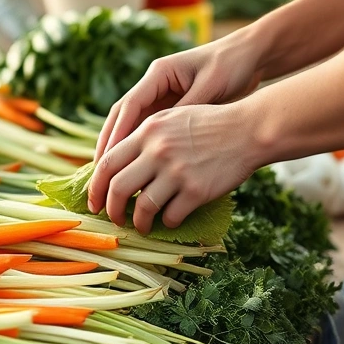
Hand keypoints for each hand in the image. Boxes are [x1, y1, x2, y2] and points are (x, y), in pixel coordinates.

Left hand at [87, 102, 261, 233]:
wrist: (248, 129)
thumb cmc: (210, 124)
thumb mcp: (171, 117)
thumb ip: (144, 136)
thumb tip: (115, 162)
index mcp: (147, 131)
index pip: (107, 163)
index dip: (96, 187)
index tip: (95, 201)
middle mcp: (157, 151)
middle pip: (117, 188)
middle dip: (111, 209)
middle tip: (114, 218)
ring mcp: (177, 172)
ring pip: (143, 207)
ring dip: (139, 222)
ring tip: (142, 226)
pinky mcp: (196, 190)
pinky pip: (171, 216)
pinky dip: (167, 223)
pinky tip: (170, 220)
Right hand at [94, 33, 265, 161]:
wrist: (251, 56)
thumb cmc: (232, 66)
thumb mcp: (210, 87)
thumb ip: (186, 111)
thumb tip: (163, 138)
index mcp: (159, 74)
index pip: (129, 106)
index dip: (117, 133)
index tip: (108, 157)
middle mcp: (154, 85)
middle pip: (122, 116)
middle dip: (109, 144)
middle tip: (100, 172)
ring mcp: (161, 96)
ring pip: (132, 126)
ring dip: (121, 149)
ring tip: (111, 176)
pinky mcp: (171, 108)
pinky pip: (149, 131)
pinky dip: (140, 149)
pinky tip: (136, 169)